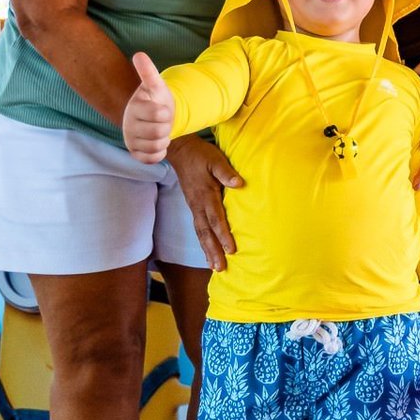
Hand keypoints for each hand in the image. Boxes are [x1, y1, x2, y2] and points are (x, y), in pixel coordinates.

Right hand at [124, 52, 174, 162]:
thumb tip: (139, 54)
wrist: (156, 117)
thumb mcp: (156, 85)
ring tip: (160, 131)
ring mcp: (130, 141)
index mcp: (133, 108)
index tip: (161, 109)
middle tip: (162, 121)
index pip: (159, 113)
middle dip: (166, 127)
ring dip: (164, 139)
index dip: (166, 112)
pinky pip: (153, 158)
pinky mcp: (135, 154)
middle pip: (159, 132)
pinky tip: (157, 142)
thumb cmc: (156, 99)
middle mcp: (128, 126)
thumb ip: (148, 72)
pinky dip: (160, 151)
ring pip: (157, 146)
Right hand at [166, 134, 242, 271]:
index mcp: (205, 194)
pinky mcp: (193, 207)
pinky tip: (208, 253)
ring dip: (207, 251)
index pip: (216, 218)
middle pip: (206, 232)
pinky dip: (203, 243)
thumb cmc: (200, 155)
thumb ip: (226, 172)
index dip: (223, 235)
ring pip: (200, 233)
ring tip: (215, 267)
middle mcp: (198, 205)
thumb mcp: (215, 159)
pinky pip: (198, 229)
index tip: (231, 250)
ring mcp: (193, 207)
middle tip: (220, 268)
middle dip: (213, 251)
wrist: (180, 151)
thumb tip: (239, 183)